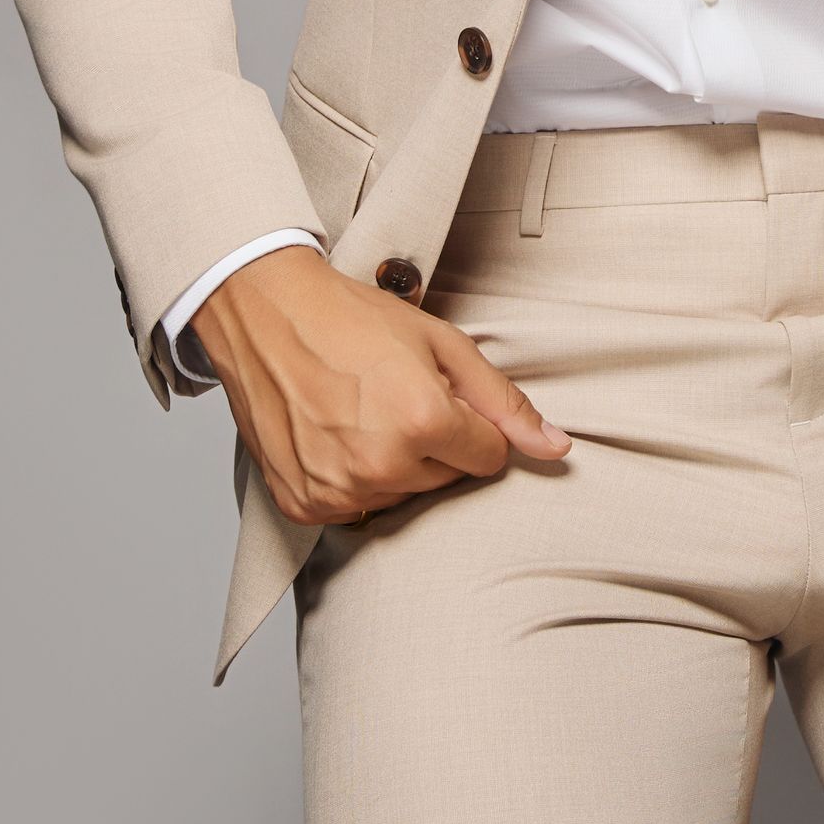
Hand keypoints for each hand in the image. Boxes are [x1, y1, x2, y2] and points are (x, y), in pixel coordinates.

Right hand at [189, 244, 570, 526]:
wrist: (265, 315)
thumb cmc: (353, 319)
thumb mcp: (442, 343)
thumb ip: (503, 401)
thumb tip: (558, 447)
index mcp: (422, 421)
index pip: (489, 457)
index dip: (473, 425)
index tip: (441, 395)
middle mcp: (380, 466)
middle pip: (447, 480)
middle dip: (435, 443)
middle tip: (395, 394)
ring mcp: (338, 491)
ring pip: (401, 496)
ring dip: (394, 464)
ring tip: (362, 410)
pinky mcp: (304, 506)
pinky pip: (354, 508)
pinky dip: (352, 479)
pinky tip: (335, 434)